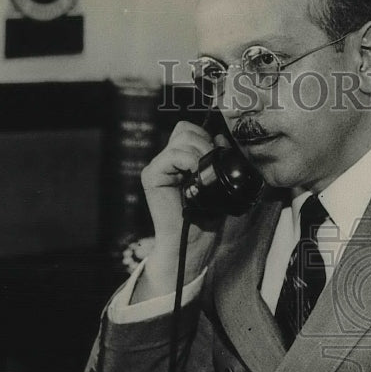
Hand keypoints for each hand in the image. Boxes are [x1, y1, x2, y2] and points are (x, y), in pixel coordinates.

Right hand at [133, 121, 223, 299]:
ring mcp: (158, 167)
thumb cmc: (207, 216)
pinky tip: (195, 175)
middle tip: (212, 165)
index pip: (189, 131)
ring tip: (204, 174)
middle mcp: (167, 161)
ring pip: (180, 139)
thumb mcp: (219, 182)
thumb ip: (216, 159)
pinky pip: (172, 155)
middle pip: (185, 130)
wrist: (193, 242)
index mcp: (181, 160)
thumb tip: (219, 137)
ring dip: (200, 153)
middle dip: (205, 143)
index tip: (217, 157)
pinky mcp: (151, 176)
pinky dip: (189, 161)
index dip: (206, 138)